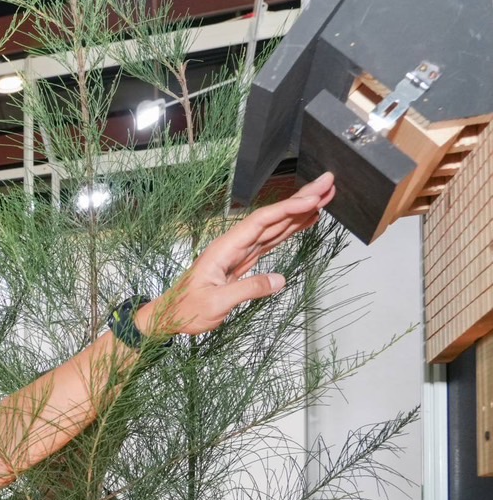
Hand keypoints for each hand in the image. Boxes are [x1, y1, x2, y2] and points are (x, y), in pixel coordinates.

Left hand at [139, 172, 335, 336]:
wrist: (169, 317)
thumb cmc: (185, 309)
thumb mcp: (216, 303)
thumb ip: (248, 290)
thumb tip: (279, 281)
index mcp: (225, 248)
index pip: (261, 221)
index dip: (287, 209)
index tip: (312, 199)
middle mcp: (233, 245)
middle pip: (272, 217)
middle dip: (301, 199)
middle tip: (328, 183)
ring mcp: (240, 252)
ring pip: (275, 226)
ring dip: (301, 211)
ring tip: (326, 196)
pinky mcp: (244, 262)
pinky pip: (272, 241)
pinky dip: (291, 230)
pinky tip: (306, 221)